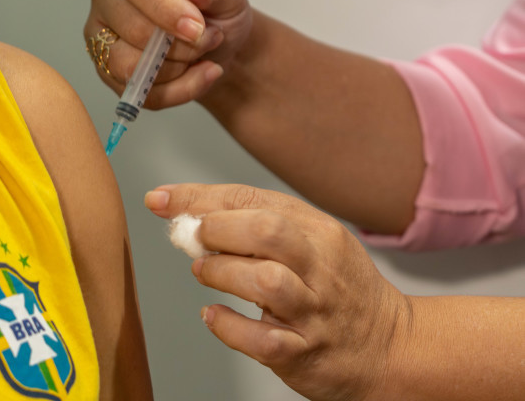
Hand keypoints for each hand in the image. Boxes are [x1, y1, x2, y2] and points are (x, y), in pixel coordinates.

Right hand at [84, 0, 252, 108]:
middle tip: (208, 39)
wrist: (214, 44)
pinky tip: (194, 76)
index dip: (167, 11)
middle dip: (180, 47)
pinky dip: (173, 91)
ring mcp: (99, 31)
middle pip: (132, 29)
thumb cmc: (215, 10)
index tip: (197, 29)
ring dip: (174, 70)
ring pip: (127, 66)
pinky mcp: (105, 66)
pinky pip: (135, 91)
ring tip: (199, 56)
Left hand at [145, 183, 410, 400]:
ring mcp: (315, 311)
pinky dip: (229, 326)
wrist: (389, 348)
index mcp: (318, 231)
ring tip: (205, 273)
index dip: (200, 197)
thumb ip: (256, 227)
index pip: (253, 200)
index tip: (161, 199)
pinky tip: (214, 315)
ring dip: (221, 273)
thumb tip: (190, 215)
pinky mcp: (306, 353)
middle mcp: (320, 266)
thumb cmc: (337, 289)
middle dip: (217, 229)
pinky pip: (263, 340)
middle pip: (266, 231)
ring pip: (265, 281)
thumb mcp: (310, 243)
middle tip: (193, 239)